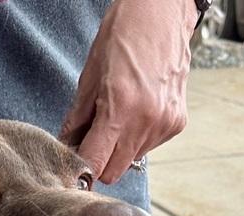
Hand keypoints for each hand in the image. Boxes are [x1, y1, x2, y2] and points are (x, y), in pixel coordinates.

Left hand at [61, 0, 194, 183]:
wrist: (162, 11)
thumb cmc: (123, 35)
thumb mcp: (89, 77)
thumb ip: (77, 120)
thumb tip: (67, 147)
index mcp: (120, 109)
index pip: (96, 164)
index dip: (82, 167)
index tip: (76, 163)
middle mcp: (146, 121)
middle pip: (114, 171)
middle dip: (100, 162)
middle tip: (93, 139)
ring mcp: (164, 124)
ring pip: (131, 160)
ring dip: (120, 148)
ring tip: (119, 115)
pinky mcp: (177, 122)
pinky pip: (149, 146)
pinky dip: (139, 136)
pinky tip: (139, 110)